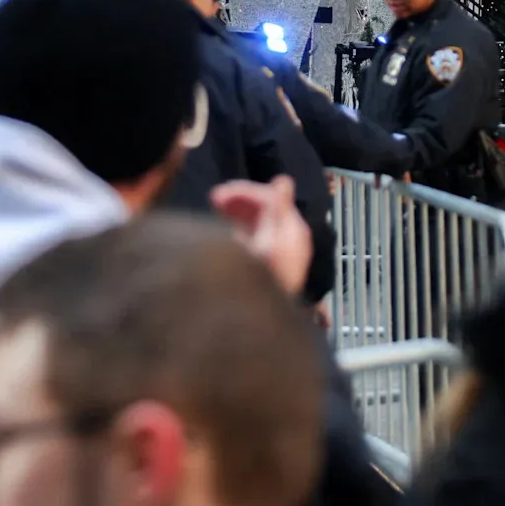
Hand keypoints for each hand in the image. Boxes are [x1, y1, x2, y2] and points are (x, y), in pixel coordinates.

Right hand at [209, 175, 313, 296]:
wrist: (258, 326)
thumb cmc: (260, 284)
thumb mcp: (265, 244)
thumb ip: (273, 211)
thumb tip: (284, 179)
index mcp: (292, 230)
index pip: (272, 196)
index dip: (244, 191)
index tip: (215, 196)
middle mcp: (292, 238)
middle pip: (267, 206)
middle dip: (240, 199)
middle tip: (212, 200)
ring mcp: (282, 251)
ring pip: (260, 220)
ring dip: (238, 212)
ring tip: (215, 214)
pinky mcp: (271, 263)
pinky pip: (256, 235)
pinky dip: (240, 228)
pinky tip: (224, 234)